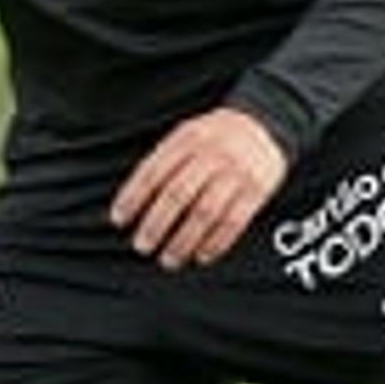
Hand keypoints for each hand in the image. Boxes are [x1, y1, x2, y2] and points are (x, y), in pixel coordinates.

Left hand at [111, 107, 290, 269]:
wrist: (266, 123)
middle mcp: (211, 155)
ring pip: (205, 213)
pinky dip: (216, 242)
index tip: (118, 220)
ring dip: (183, 241)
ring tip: (169, 260)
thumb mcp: (187, 134)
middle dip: (155, 224)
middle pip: (177, 195)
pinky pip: (234, 221)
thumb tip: (131, 201)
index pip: (153, 171)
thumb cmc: (215, 137)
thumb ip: (163, 161)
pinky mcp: (257, 190)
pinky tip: (202, 256)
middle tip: (142, 246)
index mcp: (187, 139)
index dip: (133, 197)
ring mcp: (236, 173)